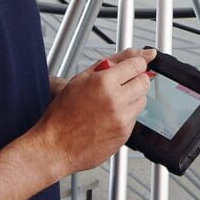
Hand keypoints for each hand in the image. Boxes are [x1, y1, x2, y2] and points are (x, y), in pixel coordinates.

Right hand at [29, 48, 157, 177]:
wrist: (55, 146)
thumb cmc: (63, 113)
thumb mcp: (81, 78)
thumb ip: (113, 62)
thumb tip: (141, 53)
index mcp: (103, 82)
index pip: (137, 64)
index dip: (136, 64)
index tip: (133, 66)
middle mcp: (115, 100)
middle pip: (144, 82)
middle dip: (135, 80)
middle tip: (119, 85)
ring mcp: (122, 119)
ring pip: (142, 100)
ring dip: (132, 98)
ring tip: (110, 103)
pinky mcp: (124, 134)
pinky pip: (135, 118)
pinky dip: (126, 115)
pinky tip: (108, 117)